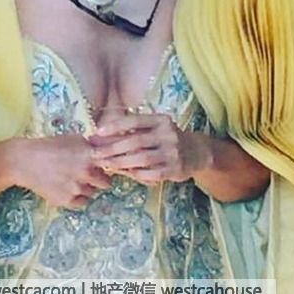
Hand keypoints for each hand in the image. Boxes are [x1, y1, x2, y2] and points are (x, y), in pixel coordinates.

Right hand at [9, 135, 111, 208]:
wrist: (24, 161)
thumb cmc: (49, 146)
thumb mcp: (74, 140)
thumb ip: (94, 145)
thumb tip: (113, 147)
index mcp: (89, 154)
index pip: (113, 165)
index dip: (113, 167)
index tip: (110, 167)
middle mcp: (85, 172)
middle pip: (106, 183)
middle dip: (98, 179)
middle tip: (87, 174)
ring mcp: (76, 188)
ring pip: (92, 193)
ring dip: (86, 188)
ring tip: (71, 179)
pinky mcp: (66, 201)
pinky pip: (81, 202)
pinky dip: (76, 197)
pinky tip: (65, 187)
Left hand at [89, 112, 211, 185]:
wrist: (197, 152)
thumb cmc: (166, 139)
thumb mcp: (154, 129)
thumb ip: (132, 132)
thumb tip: (100, 136)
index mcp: (161, 120)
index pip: (135, 121)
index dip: (115, 126)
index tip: (98, 132)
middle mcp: (168, 134)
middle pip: (135, 141)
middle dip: (112, 148)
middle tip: (95, 154)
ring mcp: (173, 152)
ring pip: (142, 158)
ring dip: (121, 162)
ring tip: (106, 165)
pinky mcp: (175, 169)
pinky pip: (152, 173)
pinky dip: (136, 174)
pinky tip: (126, 173)